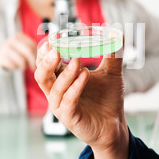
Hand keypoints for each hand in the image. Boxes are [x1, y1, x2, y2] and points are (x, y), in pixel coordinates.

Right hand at [0, 33, 36, 70]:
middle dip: (32, 61)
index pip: (33, 45)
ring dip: (23, 66)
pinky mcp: (0, 57)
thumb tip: (44, 56)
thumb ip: (33, 49)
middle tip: (33, 68)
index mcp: (20, 36)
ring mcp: (5, 48)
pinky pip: (13, 65)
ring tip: (22, 67)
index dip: (37, 55)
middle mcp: (12, 40)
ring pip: (21, 60)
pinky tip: (14, 66)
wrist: (0, 56)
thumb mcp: (24, 48)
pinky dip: (15, 67)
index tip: (37, 61)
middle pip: (28, 51)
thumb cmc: (17, 53)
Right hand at [34, 42, 128, 158]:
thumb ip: (113, 53)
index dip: (46, 51)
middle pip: (42, 75)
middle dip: (46, 61)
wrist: (115, 125)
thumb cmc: (108, 99)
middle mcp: (57, 92)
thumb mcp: (111, 73)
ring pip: (53, 88)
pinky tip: (85, 75)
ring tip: (78, 61)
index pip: (46, 63)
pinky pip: (68, 101)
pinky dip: (75, 87)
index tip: (52, 38)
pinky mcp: (69, 118)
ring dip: (64, 74)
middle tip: (55, 48)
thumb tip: (117, 33)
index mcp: (62, 79)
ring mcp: (61, 106)